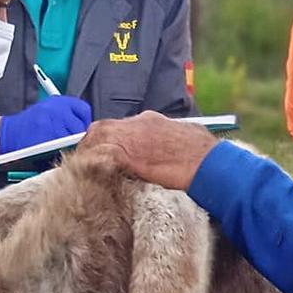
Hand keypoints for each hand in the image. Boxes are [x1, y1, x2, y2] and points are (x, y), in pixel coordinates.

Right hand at [0, 96, 92, 154]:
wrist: (8, 133)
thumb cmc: (28, 124)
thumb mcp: (48, 110)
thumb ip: (66, 115)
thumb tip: (84, 125)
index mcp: (59, 101)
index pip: (84, 109)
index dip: (84, 121)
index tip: (80, 128)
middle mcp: (57, 109)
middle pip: (80, 127)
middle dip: (76, 136)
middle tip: (68, 140)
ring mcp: (52, 123)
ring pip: (72, 139)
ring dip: (68, 145)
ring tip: (56, 145)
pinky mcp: (47, 137)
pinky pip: (61, 147)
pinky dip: (58, 150)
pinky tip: (51, 149)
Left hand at [80, 111, 219, 190]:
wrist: (210, 163)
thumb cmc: (204, 155)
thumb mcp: (184, 137)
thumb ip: (167, 139)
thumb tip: (165, 147)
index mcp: (152, 119)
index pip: (120, 125)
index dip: (108, 138)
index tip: (103, 150)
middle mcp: (139, 122)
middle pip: (102, 127)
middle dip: (92, 142)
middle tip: (86, 159)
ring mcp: (133, 136)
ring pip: (97, 137)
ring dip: (88, 152)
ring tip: (82, 167)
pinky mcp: (129, 153)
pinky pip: (100, 154)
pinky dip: (92, 162)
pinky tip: (87, 173)